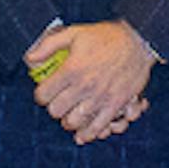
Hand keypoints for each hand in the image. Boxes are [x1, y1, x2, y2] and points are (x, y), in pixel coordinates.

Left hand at [28, 20, 157, 143]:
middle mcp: (84, 85)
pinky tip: (82, 134)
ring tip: (70, 115)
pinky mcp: (115, 104)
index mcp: (72, 69)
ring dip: (68, 121)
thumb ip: (49, 45)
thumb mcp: (74, 33)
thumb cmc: (105, 36)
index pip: (44, 94)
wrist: (138, 41)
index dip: (41, 95)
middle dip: (53, 108)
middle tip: (58, 103)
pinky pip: (98, 127)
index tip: (45, 93)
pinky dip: (87, 134)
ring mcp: (100, 97)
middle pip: (56, 111)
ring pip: (73, 122)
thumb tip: (30, 58)